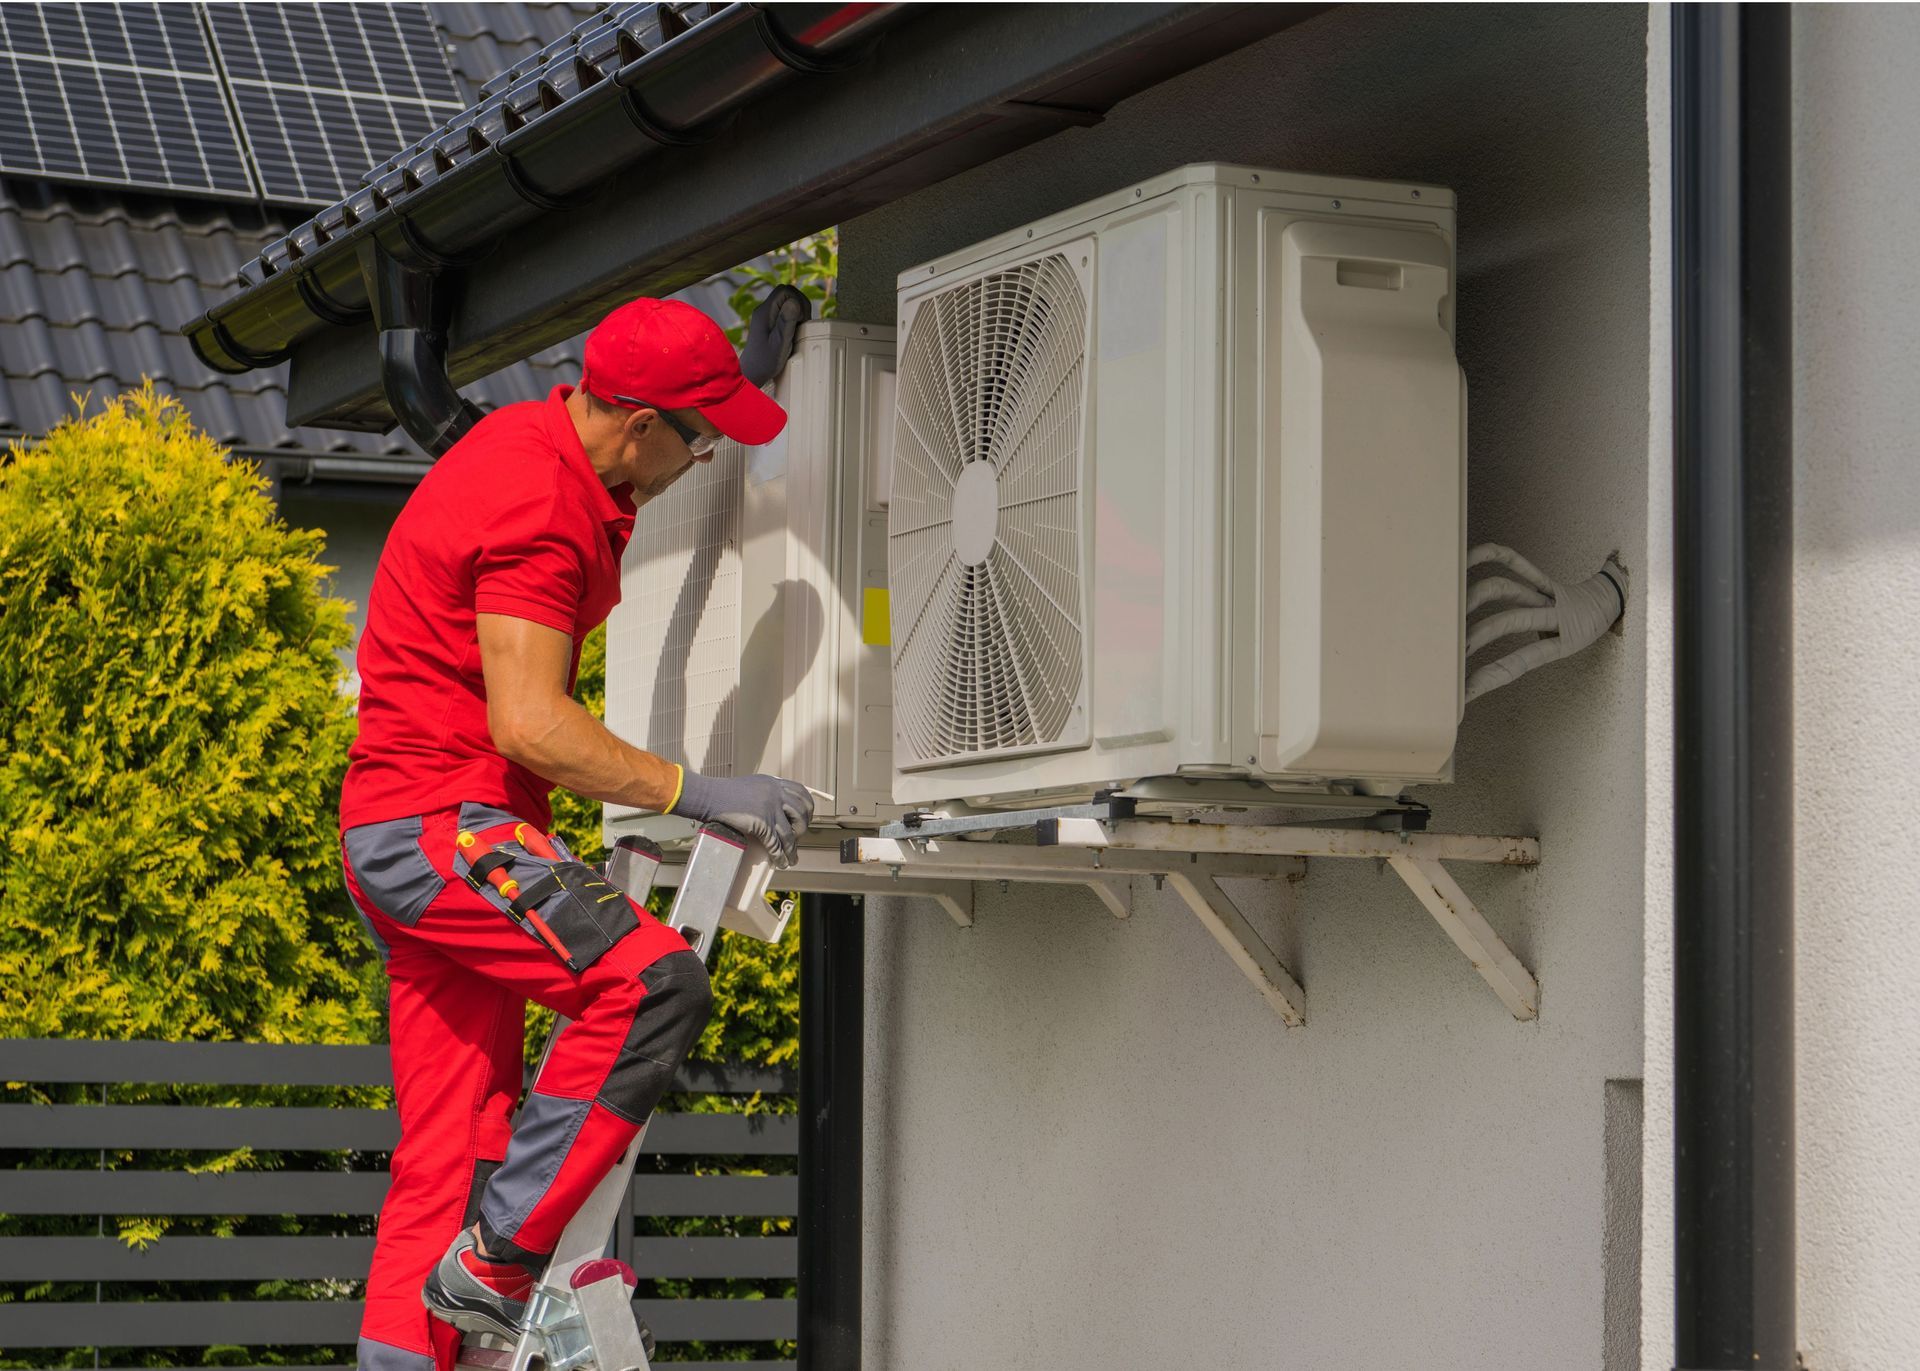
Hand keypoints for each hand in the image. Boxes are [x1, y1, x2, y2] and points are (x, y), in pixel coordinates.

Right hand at [672, 769, 814, 867]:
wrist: (710, 796)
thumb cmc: (725, 792)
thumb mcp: (753, 785)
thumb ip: (767, 792)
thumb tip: (778, 807)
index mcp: (774, 784)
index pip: (802, 793)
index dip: (807, 808)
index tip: (805, 818)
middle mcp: (775, 794)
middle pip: (801, 814)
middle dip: (802, 829)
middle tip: (797, 837)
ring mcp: (769, 809)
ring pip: (790, 833)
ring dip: (792, 849)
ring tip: (792, 858)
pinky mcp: (761, 823)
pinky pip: (775, 844)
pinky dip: (780, 856)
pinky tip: (780, 862)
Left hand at [738, 284, 811, 386]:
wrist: (751, 374)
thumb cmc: (764, 362)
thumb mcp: (778, 343)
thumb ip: (785, 322)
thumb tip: (794, 302)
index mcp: (765, 312)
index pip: (785, 290)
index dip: (798, 300)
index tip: (801, 319)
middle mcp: (765, 310)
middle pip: (787, 293)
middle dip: (801, 305)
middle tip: (803, 324)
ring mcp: (767, 316)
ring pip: (788, 303)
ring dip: (799, 313)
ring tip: (799, 329)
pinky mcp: (771, 324)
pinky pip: (786, 313)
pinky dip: (795, 319)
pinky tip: (795, 333)